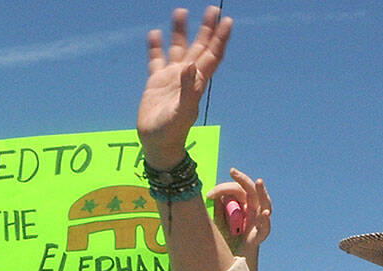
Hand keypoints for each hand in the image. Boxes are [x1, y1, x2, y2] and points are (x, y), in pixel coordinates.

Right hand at [136, 7, 232, 167]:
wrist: (157, 145)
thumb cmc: (172, 133)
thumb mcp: (181, 112)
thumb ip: (187, 89)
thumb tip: (190, 65)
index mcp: (196, 82)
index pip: (212, 56)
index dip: (220, 39)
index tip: (227, 21)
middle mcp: (186, 77)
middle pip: (200, 47)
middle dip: (207, 29)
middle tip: (213, 9)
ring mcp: (171, 79)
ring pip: (178, 49)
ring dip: (181, 31)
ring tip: (181, 11)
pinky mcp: (156, 83)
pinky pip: (156, 60)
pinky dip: (156, 47)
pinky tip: (155, 34)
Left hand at [208, 168, 270, 254]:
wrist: (229, 265)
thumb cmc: (225, 243)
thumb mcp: (218, 223)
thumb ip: (220, 210)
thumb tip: (218, 194)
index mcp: (242, 206)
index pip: (237, 190)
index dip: (224, 188)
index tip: (209, 194)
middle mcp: (252, 212)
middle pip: (252, 191)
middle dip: (243, 179)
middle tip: (232, 171)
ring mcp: (257, 224)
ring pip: (265, 204)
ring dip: (263, 192)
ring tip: (258, 182)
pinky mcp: (258, 237)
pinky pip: (265, 228)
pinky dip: (265, 221)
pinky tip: (264, 214)